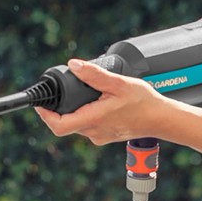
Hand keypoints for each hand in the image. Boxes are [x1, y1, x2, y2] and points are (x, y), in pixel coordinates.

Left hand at [33, 58, 170, 145]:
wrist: (161, 119)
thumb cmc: (144, 102)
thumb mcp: (119, 83)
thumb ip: (95, 75)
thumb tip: (74, 65)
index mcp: (93, 120)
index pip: (58, 125)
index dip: (45, 115)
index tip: (40, 105)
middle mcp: (94, 131)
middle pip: (65, 123)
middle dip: (59, 109)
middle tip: (59, 92)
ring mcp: (100, 135)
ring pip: (77, 124)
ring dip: (74, 110)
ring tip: (80, 93)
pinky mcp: (106, 135)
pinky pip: (88, 126)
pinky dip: (86, 114)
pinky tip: (95, 102)